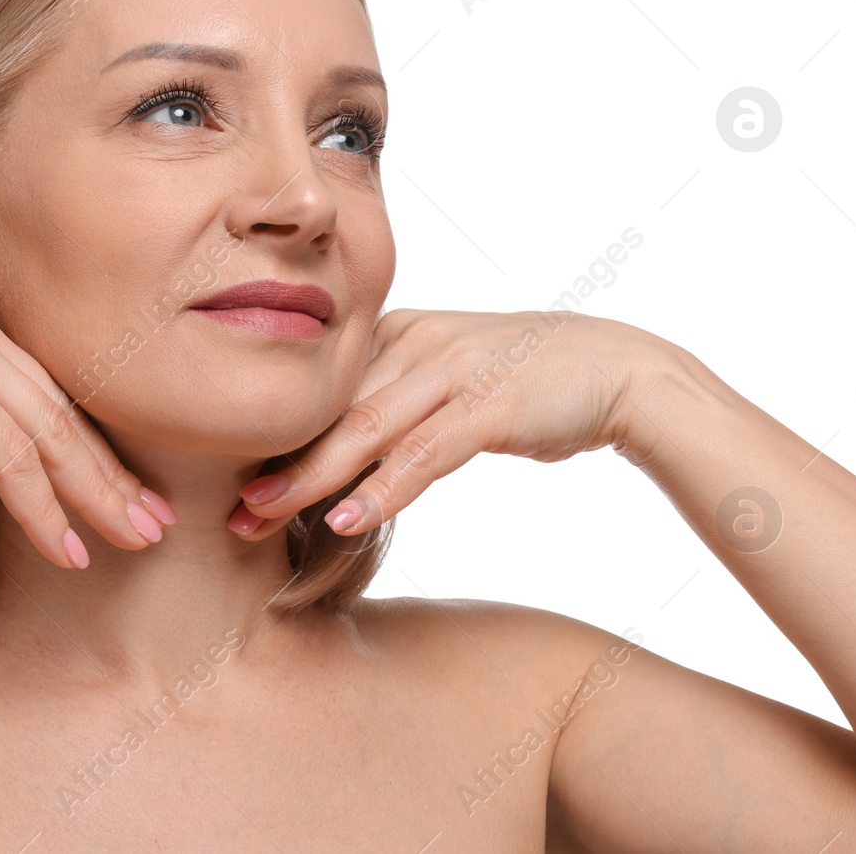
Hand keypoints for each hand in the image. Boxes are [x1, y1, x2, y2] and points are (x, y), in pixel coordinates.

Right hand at [0, 247, 170, 569]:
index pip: (38, 387)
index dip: (81, 440)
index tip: (115, 481)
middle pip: (62, 410)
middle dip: (112, 470)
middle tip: (154, 517)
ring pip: (53, 436)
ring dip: (96, 496)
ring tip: (133, 540)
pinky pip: (16, 458)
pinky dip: (46, 509)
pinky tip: (67, 549)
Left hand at [229, 308, 677, 538]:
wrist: (622, 371)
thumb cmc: (527, 383)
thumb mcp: (449, 382)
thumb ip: (395, 406)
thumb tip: (338, 457)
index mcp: (398, 334)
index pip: (324, 393)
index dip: (277, 442)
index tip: (233, 487)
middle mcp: (418, 343)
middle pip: (333, 412)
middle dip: (278, 465)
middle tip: (233, 512)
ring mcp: (455, 369)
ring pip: (368, 429)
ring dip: (313, 478)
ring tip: (264, 515)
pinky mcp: (493, 403)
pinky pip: (427, 451)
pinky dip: (386, 488)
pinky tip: (349, 521)